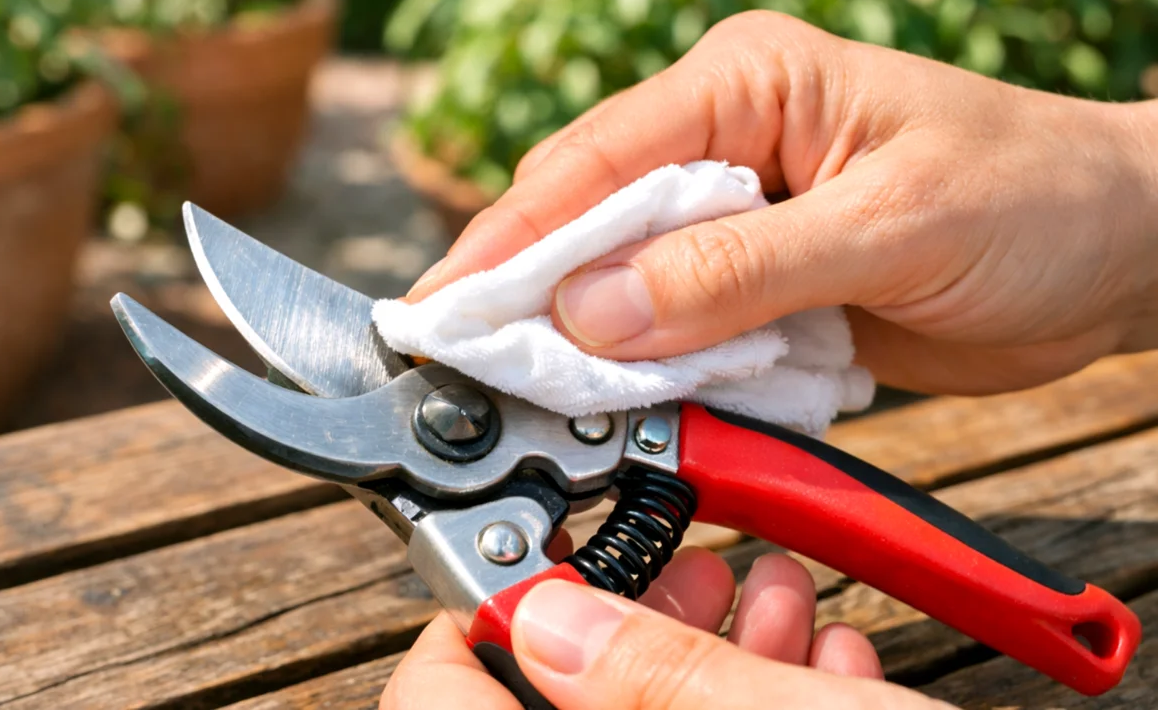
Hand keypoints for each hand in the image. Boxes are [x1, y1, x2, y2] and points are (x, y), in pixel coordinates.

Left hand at [381, 550, 949, 709]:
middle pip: (561, 701)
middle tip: (691, 567)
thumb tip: (539, 615)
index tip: (519, 560)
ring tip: (775, 593)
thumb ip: (648, 674)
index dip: (470, 627)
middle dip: (629, 618)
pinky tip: (821, 661)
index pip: (434, 705)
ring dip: (711, 652)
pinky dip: (759, 699)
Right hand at [408, 11, 1157, 394]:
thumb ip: (738, 270)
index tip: (445, 314)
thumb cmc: (1028, 203)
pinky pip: (676, 340)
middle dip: (535, 302)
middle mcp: (723, 146)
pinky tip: (638, 410)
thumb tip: (592, 311)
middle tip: (475, 377)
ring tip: (544, 407)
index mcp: (744, 87)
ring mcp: (734, 224)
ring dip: (594, 352)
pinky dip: (656, 381)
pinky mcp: (753, 292)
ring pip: (622, 291)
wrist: (1113, 259)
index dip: (510, 239)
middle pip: (587, 225)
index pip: (595, 161)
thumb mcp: (887, 229)